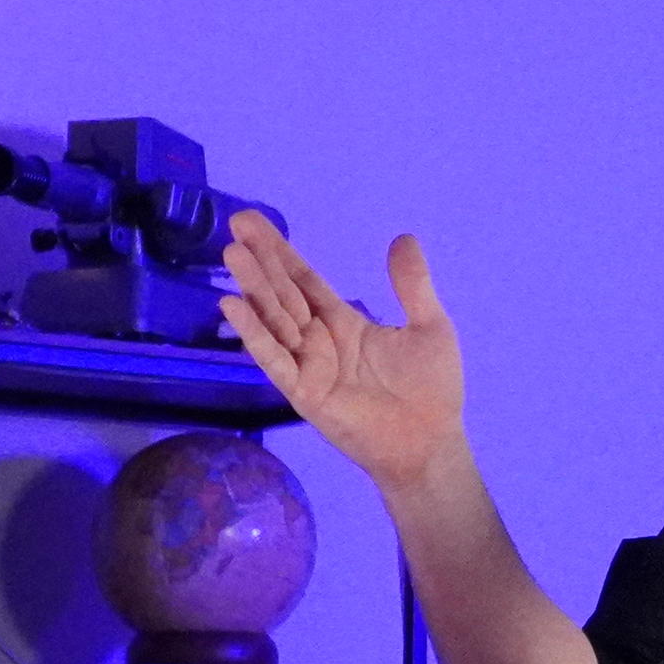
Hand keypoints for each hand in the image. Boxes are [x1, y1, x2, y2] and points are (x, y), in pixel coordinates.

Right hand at [217, 211, 466, 490]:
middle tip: (236, 221)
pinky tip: (232, 306)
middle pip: (283, 291)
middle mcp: (317, 339)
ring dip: (253, 287)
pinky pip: (273, 358)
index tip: (253, 222)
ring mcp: (306, 365)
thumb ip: (412, 285)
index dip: (280, 251)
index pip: (304, 279)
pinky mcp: (303, 391)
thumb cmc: (431, 389)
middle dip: (261, 259)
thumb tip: (404, 237)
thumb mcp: (429, 325)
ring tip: (232, 253)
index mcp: (342, 321)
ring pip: (274, 318)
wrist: (431, 442)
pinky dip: (253, 333)